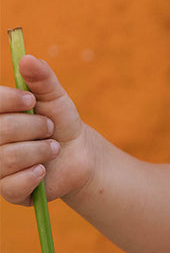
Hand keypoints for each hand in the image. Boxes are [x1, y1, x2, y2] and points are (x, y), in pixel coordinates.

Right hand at [0, 55, 93, 204]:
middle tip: (49, 128)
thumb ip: (42, 79)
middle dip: (34, 127)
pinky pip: (12, 186)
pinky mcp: (9, 193)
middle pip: (0, 131)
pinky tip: (43, 171)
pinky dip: (33, 176)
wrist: (79, 154)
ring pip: (7, 158)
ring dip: (39, 151)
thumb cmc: (60, 122)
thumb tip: (28, 59)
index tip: (31, 101)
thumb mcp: (55, 97)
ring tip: (52, 149)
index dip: (9, 100)